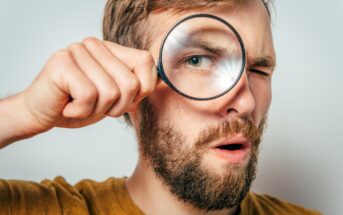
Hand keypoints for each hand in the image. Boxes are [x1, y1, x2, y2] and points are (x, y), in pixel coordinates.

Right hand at [16, 37, 156, 136]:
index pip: (146, 62)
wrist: (42, 114)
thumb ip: (135, 86)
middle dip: (117, 107)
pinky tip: (69, 106)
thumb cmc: (78, 105)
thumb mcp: (114, 97)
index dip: (143, 89)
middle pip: (130, 84)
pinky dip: (80, 111)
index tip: (124, 101)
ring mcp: (78, 51)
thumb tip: (162, 81)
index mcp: (111, 50)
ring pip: (111, 92)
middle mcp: (95, 45)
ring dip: (96, 110)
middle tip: (96, 106)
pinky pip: (89, 96)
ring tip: (79, 104)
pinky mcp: (62, 63)